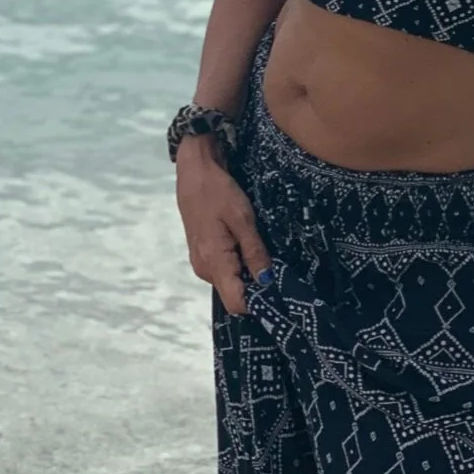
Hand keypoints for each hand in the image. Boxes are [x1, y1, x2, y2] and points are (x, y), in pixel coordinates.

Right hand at [175, 137, 271, 316]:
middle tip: (277, 266)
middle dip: (256, 285)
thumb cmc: (217, 191)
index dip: (259, 302)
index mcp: (213, 262)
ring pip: (230, 281)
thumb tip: (267, 282)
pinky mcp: (202, 254)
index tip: (280, 292)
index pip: (236, 303)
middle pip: (234, 293)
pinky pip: (224, 269)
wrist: (193, 170)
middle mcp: (204, 269)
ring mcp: (201, 262)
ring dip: (247, 271)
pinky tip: (247, 244)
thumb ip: (254, 252)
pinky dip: (237, 262)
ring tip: (262, 250)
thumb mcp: (242, 218)